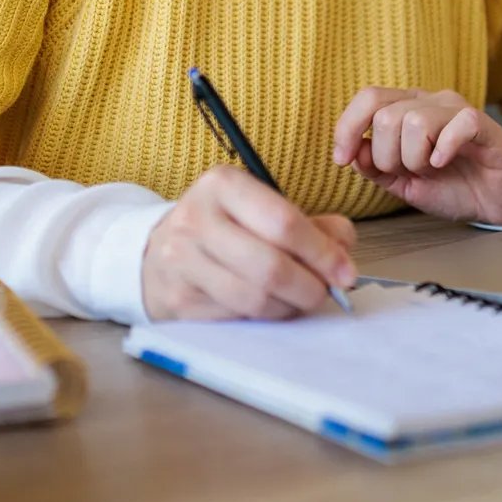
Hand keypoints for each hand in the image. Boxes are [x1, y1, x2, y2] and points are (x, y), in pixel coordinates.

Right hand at [141, 166, 356, 321]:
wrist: (157, 253)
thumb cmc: (222, 229)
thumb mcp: (261, 209)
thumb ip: (310, 224)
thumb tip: (343, 249)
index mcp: (222, 185)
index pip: (284, 223)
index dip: (322, 253)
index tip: (345, 272)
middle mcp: (196, 219)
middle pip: (271, 266)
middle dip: (310, 286)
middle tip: (325, 292)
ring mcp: (182, 262)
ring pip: (255, 298)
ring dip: (290, 306)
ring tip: (300, 299)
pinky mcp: (179, 298)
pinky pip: (237, 316)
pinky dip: (266, 317)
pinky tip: (273, 306)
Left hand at [332, 87, 501, 225]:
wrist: (497, 202)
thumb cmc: (453, 186)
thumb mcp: (403, 182)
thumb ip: (375, 166)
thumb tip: (353, 151)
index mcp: (408, 108)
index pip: (368, 98)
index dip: (347, 128)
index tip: (342, 159)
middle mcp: (431, 102)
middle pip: (386, 115)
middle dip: (387, 156)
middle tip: (409, 172)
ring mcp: (458, 111)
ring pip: (415, 121)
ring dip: (415, 158)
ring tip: (432, 170)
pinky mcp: (484, 126)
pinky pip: (457, 125)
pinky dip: (443, 149)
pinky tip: (444, 163)